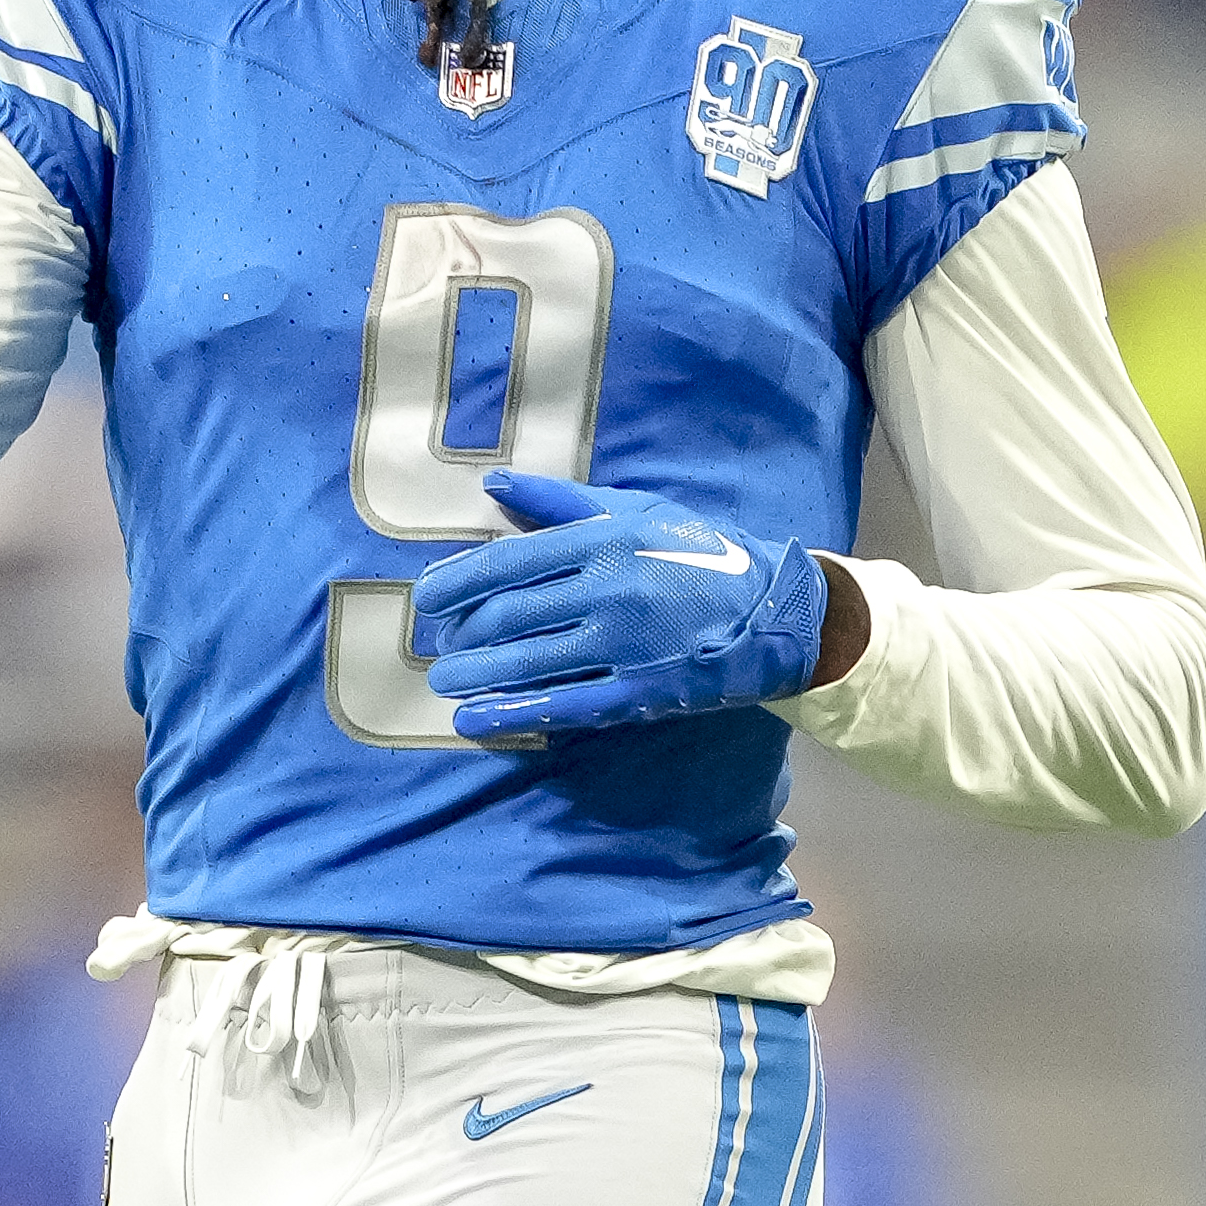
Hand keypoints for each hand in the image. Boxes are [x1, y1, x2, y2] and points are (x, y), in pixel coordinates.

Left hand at [408, 470, 834, 742]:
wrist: (778, 610)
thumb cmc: (701, 552)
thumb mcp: (637, 510)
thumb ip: (561, 500)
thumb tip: (492, 485)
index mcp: (603, 540)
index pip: (507, 562)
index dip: (455, 584)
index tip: (426, 600)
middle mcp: (607, 591)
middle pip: (507, 615)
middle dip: (460, 634)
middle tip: (438, 645)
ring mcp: (623, 646)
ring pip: (526, 662)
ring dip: (473, 674)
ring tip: (444, 682)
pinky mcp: (639, 692)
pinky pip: (561, 705)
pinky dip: (510, 714)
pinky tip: (473, 719)